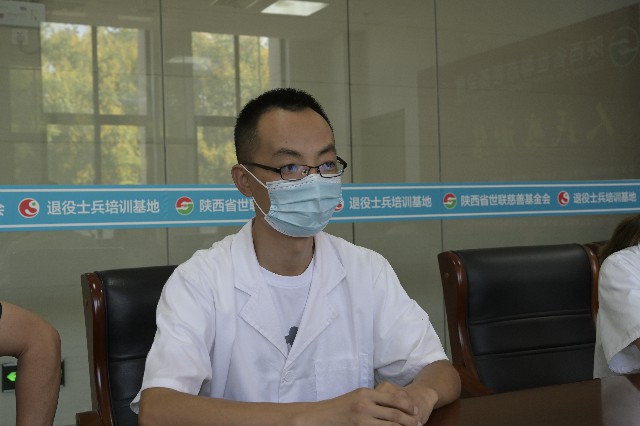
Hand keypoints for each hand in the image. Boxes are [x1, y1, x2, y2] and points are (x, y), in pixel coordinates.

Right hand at [302, 385, 421, 425]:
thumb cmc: (340, 407)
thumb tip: (395, 403)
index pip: (393, 398)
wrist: (321, 416)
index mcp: (366, 393)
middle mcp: (365, 405)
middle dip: (409, 420)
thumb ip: (373, 398)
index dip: (407, 405)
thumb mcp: (357, 397)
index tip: (416, 410)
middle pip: (394, 414)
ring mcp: (362, 419)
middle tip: (419, 423)